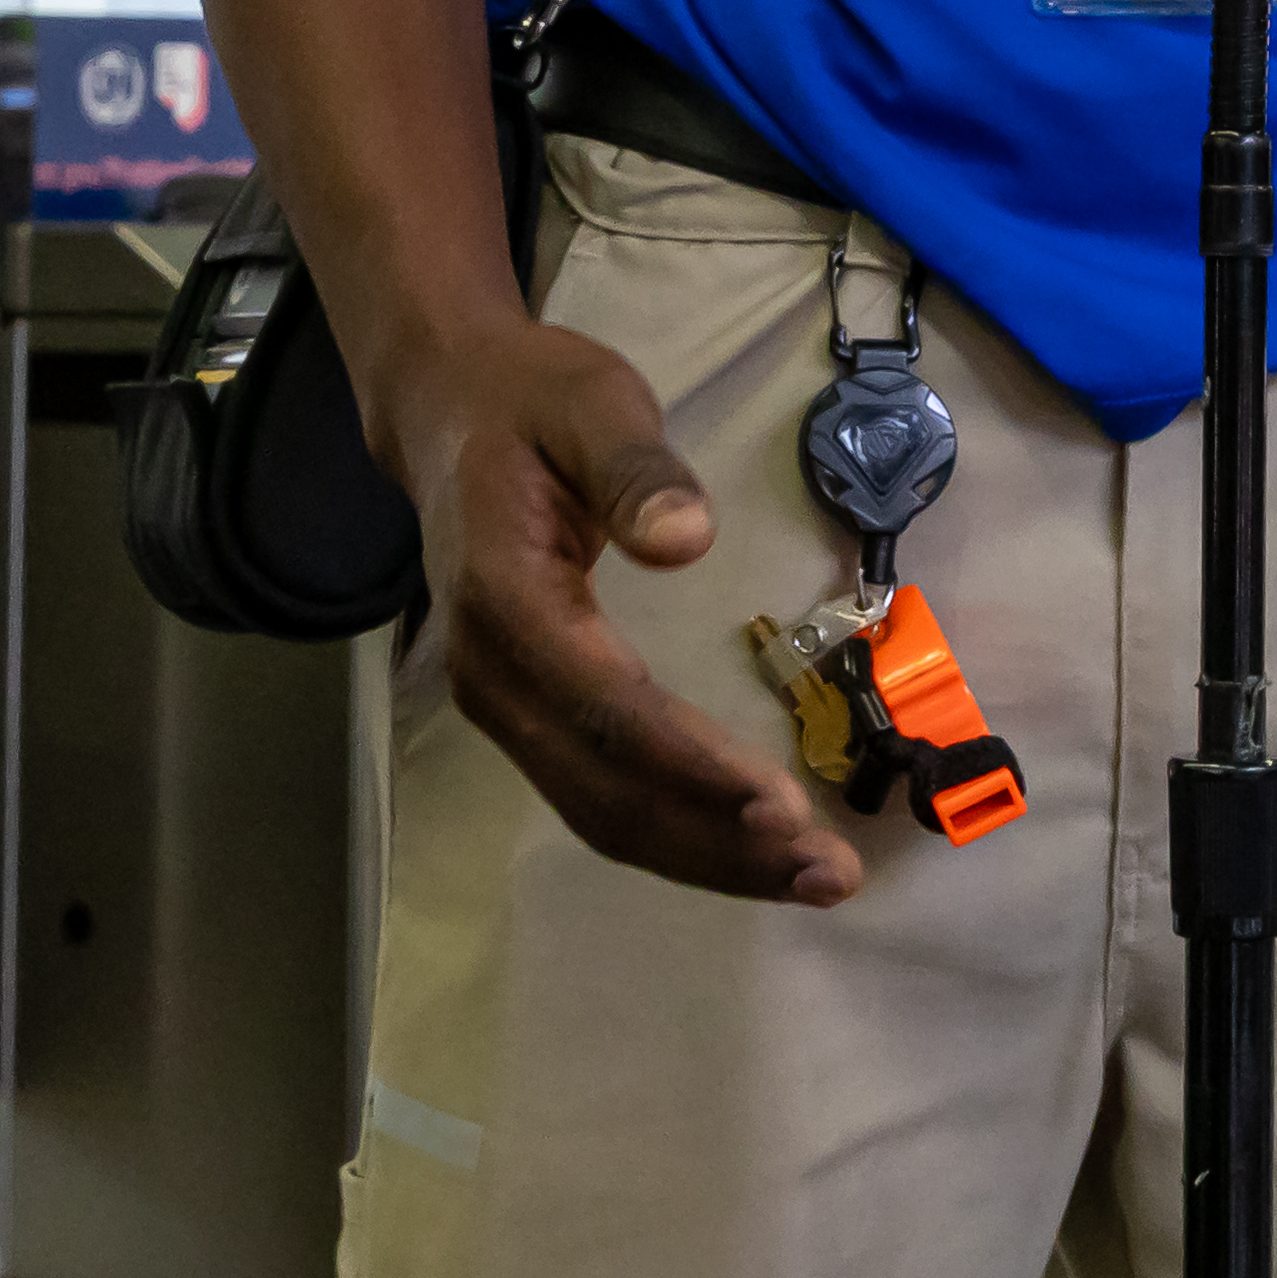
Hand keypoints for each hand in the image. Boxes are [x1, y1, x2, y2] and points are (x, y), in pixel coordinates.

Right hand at [385, 313, 863, 906]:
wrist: (446, 412)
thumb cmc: (529, 399)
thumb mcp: (590, 400)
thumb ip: (635, 469)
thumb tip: (688, 540)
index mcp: (505, 596)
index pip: (606, 707)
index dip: (693, 767)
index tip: (781, 805)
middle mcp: (494, 672)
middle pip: (608, 788)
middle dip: (721, 842)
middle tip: (830, 872)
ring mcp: (503, 702)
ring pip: (602, 810)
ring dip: (708, 855)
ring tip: (813, 878)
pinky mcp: (526, 711)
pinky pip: (598, 794)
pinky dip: (677, 831)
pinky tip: (748, 846)